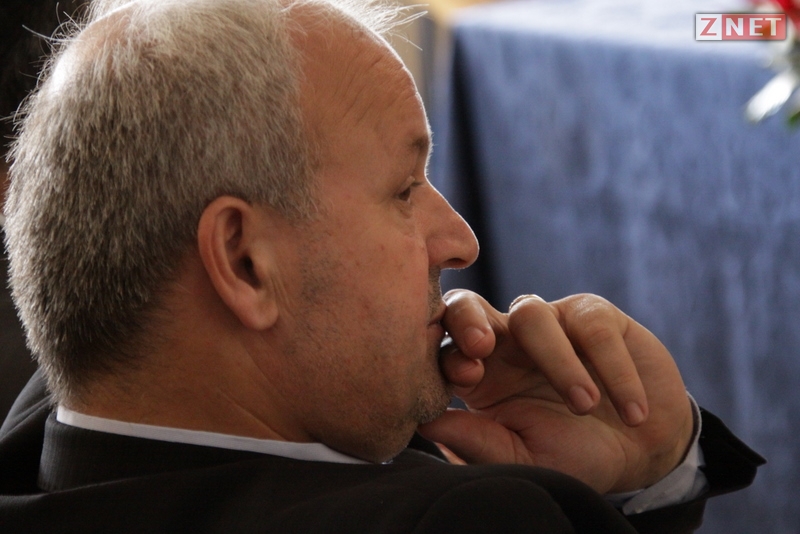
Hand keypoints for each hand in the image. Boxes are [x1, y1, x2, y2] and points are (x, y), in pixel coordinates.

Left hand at [417, 290, 693, 493]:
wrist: (641, 452)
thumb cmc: (573, 455)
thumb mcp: (524, 459)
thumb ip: (479, 442)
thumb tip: (426, 423)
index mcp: (477, 375)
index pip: (443, 348)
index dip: (447, 352)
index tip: (466, 375)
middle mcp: (504, 342)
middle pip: (467, 305)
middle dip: (467, 318)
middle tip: (480, 347)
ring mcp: (548, 323)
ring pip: (531, 314)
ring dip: (558, 362)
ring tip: (584, 405)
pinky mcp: (594, 317)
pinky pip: (593, 327)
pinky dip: (613, 369)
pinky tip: (630, 410)